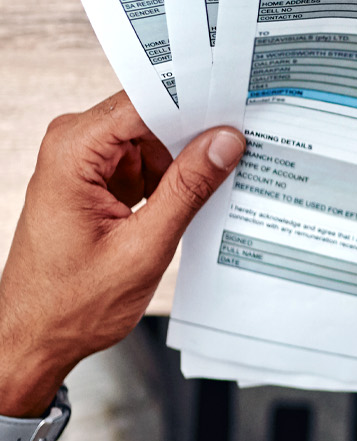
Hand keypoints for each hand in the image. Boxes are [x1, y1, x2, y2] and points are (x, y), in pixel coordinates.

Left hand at [0, 93, 244, 414]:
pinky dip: (171, 177)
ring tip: (211, 186)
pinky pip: (145, 160)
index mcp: (72, 153)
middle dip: (193, 132)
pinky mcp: (95, 181)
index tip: (236, 107)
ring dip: (184, 159)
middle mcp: (72, 148)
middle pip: (150, 116)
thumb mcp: (143, 247)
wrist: (35, 338)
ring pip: (153, 138)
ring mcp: (83, 163)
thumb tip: (224, 142)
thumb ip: (187, 189)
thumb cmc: (70, 304)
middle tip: (236, 150)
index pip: (143, 102)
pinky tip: (189, 199)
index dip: (192, 102)